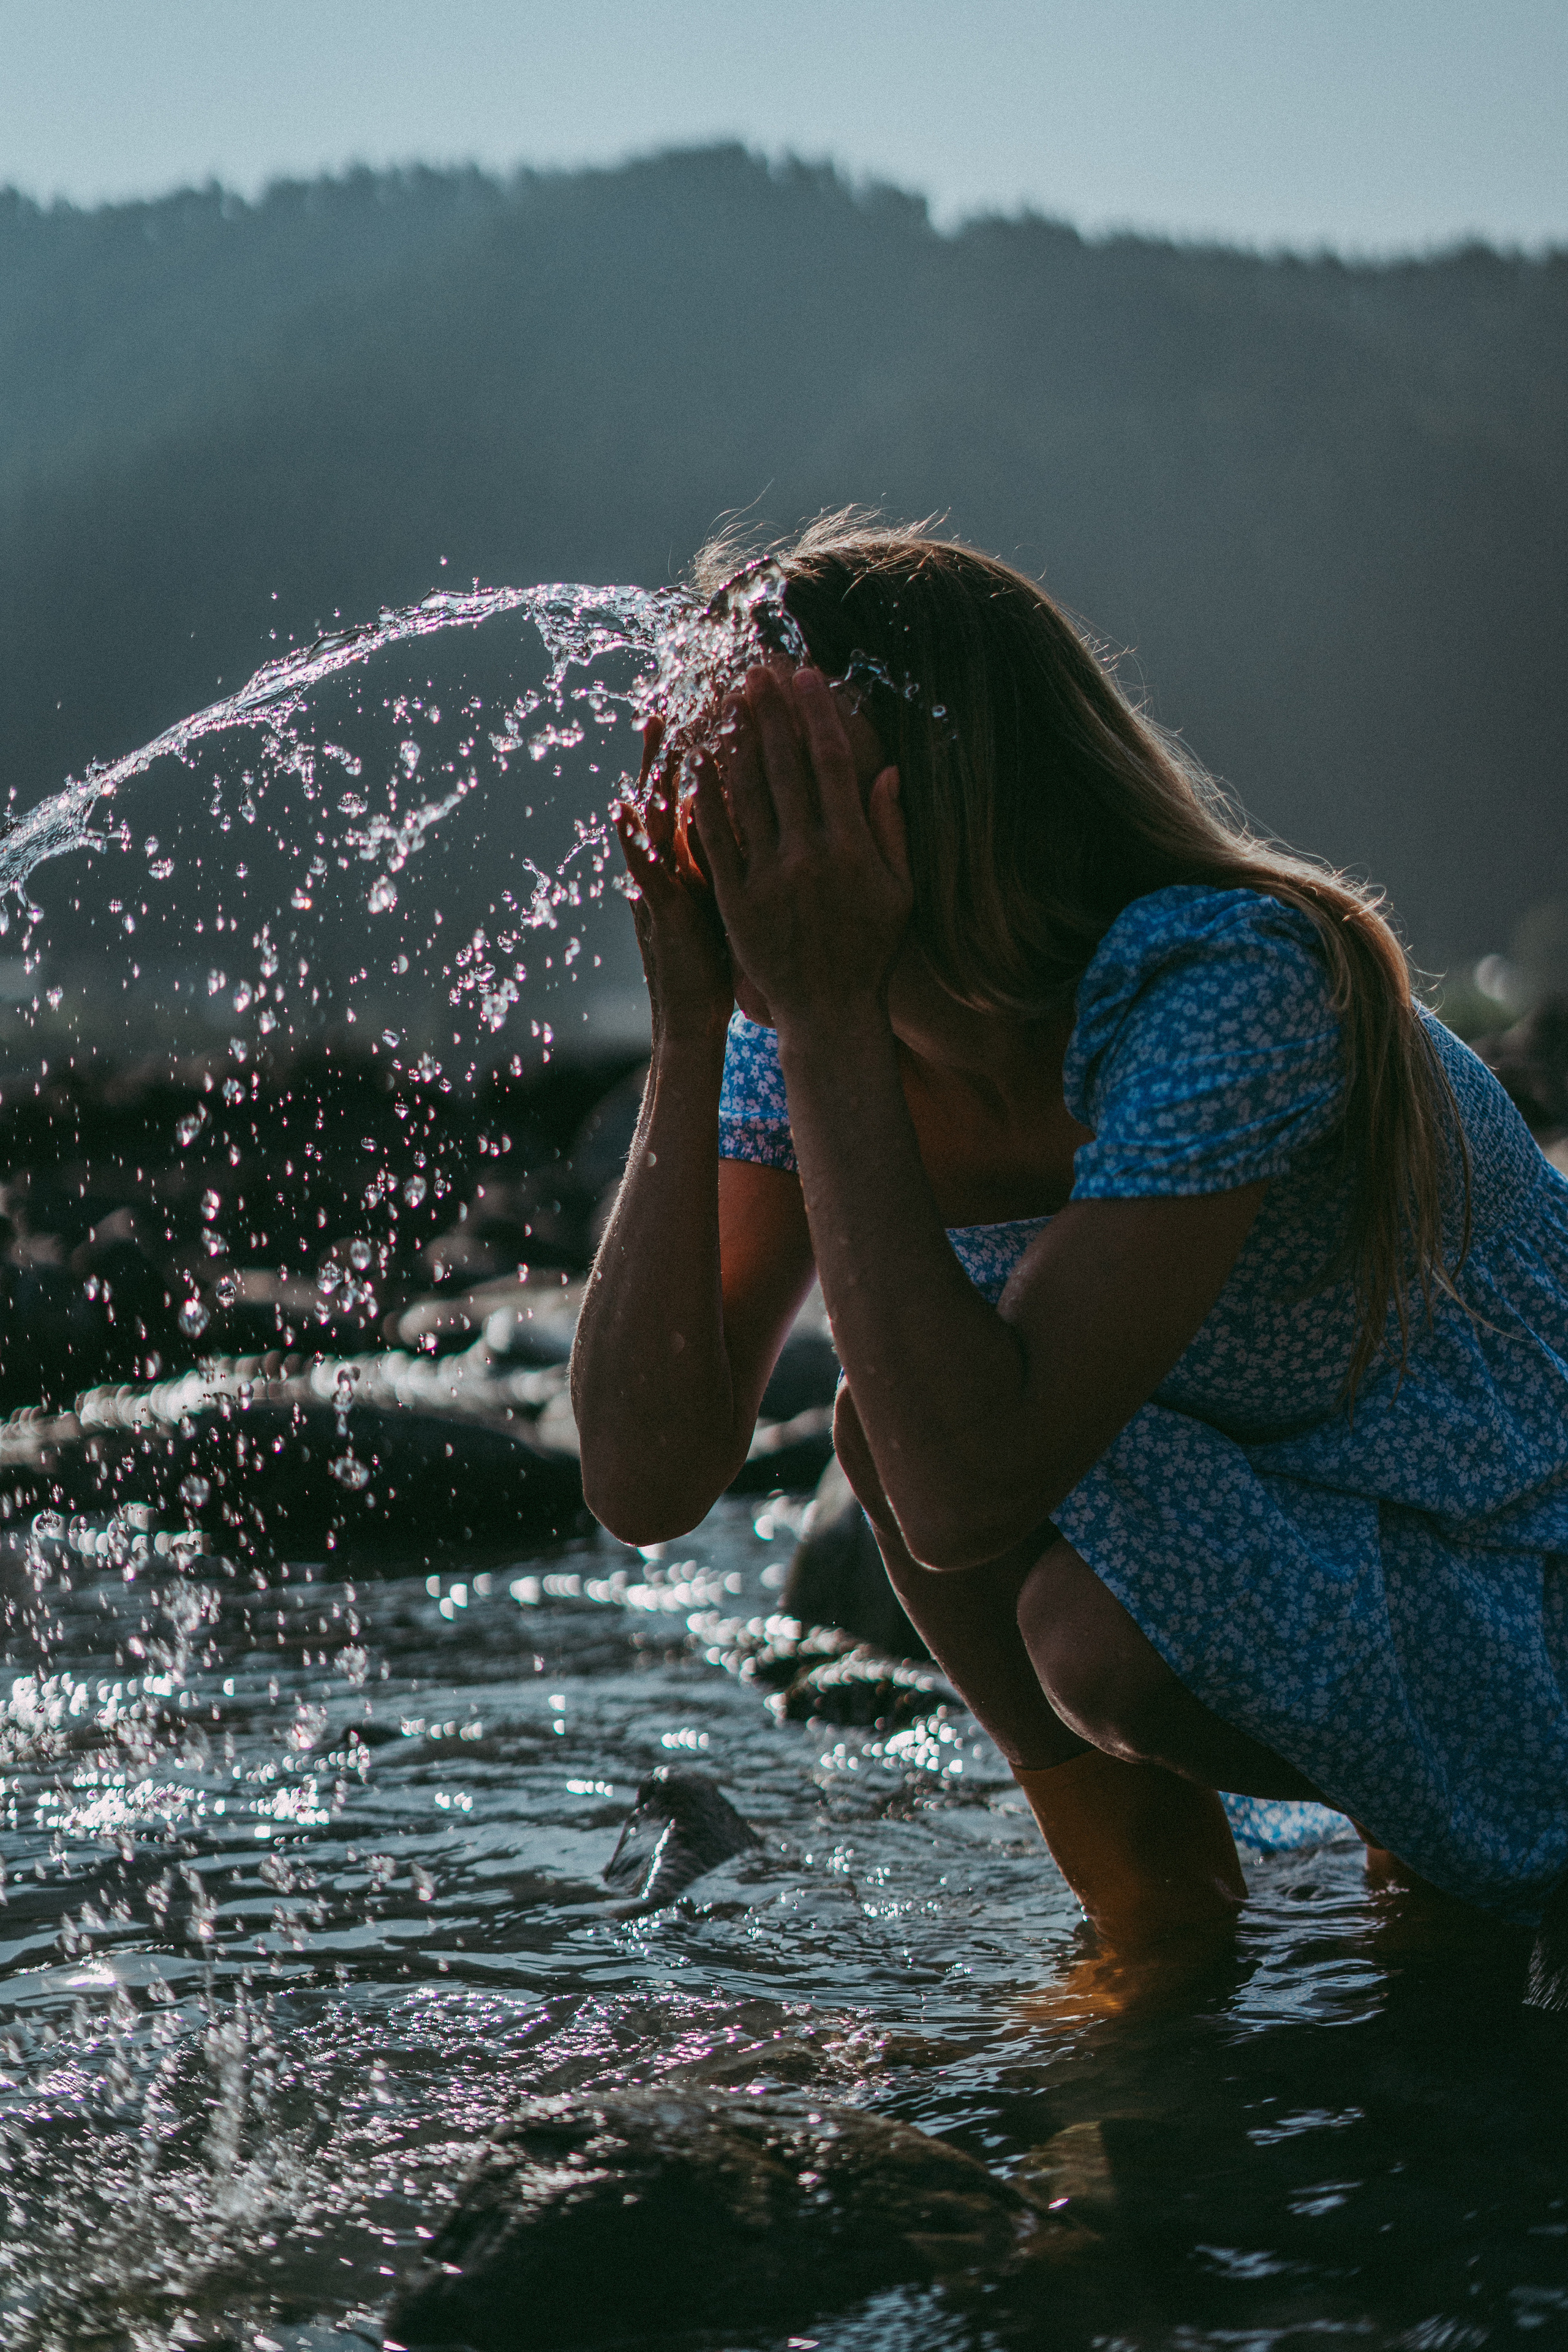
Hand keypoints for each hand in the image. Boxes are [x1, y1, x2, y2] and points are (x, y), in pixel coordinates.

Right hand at [614, 717, 732, 1045]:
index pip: (703, 791)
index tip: (715, 705)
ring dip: (655, 774)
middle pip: (674, 791)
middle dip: (673, 745)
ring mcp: (662, 882)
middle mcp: (675, 861)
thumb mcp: (736, 894)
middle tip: (672, 695)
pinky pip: (646, 870)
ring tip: (655, 729)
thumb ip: (743, 853)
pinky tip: (624, 809)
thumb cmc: (725, 955)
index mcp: (698, 855)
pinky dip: (634, 841)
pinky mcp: (661, 910)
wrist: (695, 1012)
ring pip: (656, 817)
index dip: (706, 750)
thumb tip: (766, 814)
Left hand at [691, 666, 911, 1032]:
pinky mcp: (736, 900)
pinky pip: (716, 839)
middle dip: (770, 714)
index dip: (817, 716)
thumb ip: (893, 829)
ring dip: (736, 742)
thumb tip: (889, 771)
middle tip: (755, 672)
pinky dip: (706, 798)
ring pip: (747, 795)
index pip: (833, 764)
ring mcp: (769, 877)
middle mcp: (809, 856)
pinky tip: (698, 762)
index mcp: (852, 848)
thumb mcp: (899, 891)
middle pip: (785, 768)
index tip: (805, 677)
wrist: (829, 1012)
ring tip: (726, 702)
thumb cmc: (870, 949)